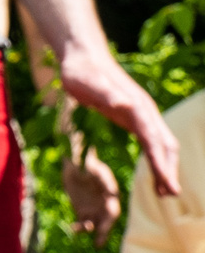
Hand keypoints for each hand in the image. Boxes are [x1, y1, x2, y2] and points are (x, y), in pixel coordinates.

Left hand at [54, 40, 179, 197]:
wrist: (83, 58)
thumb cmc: (82, 72)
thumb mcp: (88, 84)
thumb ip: (107, 95)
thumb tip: (124, 104)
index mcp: (136, 107)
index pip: (153, 141)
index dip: (160, 164)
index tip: (167, 185)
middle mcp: (145, 111)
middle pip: (165, 145)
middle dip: (169, 169)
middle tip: (171, 195)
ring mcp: (142, 114)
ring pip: (162, 144)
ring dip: (166, 167)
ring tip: (165, 192)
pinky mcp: (134, 117)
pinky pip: (151, 141)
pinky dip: (156, 158)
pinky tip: (154, 172)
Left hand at [61, 151, 121, 235]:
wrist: (79, 166)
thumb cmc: (92, 167)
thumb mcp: (96, 168)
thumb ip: (99, 177)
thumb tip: (110, 191)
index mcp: (111, 198)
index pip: (112, 213)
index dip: (109, 222)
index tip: (104, 229)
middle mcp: (104, 207)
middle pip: (105, 223)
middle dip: (103, 233)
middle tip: (98, 243)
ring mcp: (93, 210)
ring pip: (93, 224)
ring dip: (88, 230)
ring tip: (78, 230)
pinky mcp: (82, 211)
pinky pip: (82, 222)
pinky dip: (79, 227)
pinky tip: (74, 228)